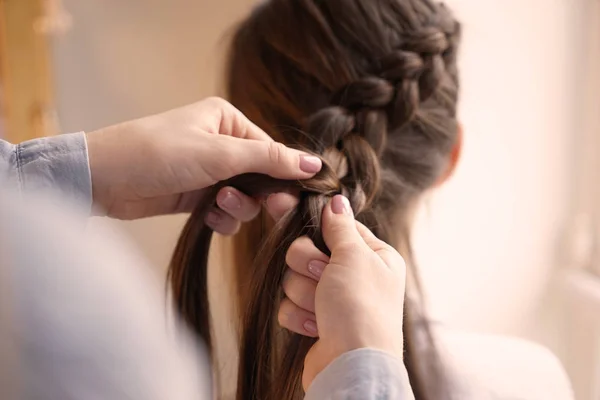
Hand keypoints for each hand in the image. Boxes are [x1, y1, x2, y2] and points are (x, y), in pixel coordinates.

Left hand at [86, 97, 321, 227]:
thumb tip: (314, 164)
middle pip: (261, 176)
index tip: (292, 198)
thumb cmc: (157, 153)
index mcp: (227, 120)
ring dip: (237, 207)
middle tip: (272, 210)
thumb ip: (269, 160)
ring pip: (244, 197)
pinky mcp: (194, 195)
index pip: (271, 150)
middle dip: (261, 195)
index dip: (284, 176)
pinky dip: (221, 217)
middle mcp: (220, 143)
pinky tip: (209, 218)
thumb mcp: (219, 154)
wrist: (104, 179)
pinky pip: (224, 210)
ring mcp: (207, 171)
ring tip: (217, 204)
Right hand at [281, 195, 405, 389]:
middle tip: (322, 275)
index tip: (280, 204)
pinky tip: (316, 328)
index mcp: (373, 256)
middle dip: (307, 265)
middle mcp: (355, 275)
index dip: (312, 222)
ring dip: (304, 293)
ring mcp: (334, 300)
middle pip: (307, 250)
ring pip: (295, 278)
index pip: (335, 225)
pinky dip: (299, 315)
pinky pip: (289, 304)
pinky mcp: (316, 321)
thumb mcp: (353, 256)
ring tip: (323, 310)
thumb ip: (339, 226)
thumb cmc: (360, 309)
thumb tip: (336, 200)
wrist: (351, 366)